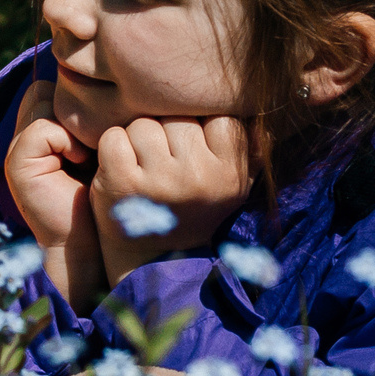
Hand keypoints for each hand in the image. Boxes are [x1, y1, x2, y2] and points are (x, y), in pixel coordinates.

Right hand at [3, 81, 105, 310]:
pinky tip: (80, 161)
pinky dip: (66, 141)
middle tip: (96, 134)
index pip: (51, 88)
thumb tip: (113, 91)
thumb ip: (93, 124)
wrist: (86, 242)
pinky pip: (43, 129)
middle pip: (45, 90)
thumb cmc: (103, 198)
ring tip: (88, 149)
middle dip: (74, 107)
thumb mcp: (100, 153)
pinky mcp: (17, 162)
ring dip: (72, 122)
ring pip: (42, 102)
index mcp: (42, 131)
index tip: (102, 123)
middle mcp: (24, 135)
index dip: (76, 99)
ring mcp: (16, 148)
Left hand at [91, 114, 252, 282]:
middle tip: (164, 163)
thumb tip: (262, 117)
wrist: (152, 258)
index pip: (219, 118)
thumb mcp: (230, 186)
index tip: (194, 152)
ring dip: (137, 140)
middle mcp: (198, 179)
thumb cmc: (191, 208)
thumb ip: (248, 151)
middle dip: (167, 133)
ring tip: (144, 166)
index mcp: (230, 176)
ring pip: (143, 124)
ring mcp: (159, 182)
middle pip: (177, 118)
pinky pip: (113, 136)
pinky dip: (112, 147)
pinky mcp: (122, 183)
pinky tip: (121, 169)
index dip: (201, 128)